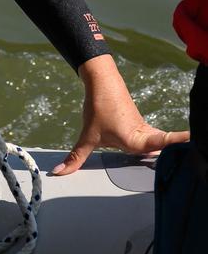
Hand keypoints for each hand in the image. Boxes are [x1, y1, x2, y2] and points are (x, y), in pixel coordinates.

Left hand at [52, 54, 188, 175]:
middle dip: (179, 151)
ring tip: (188, 154)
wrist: (101, 80)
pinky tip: (168, 153)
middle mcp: (144, 135)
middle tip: (195, 151)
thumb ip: (76, 157)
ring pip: (161, 143)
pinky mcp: (142, 125)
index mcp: (135, 139)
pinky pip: (156, 138)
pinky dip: (164, 145)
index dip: (179, 143)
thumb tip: (59, 173)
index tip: (195, 141)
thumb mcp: (87, 135)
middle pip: (166, 147)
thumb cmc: (98, 106)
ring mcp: (144, 129)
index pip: (163, 143)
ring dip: (172, 150)